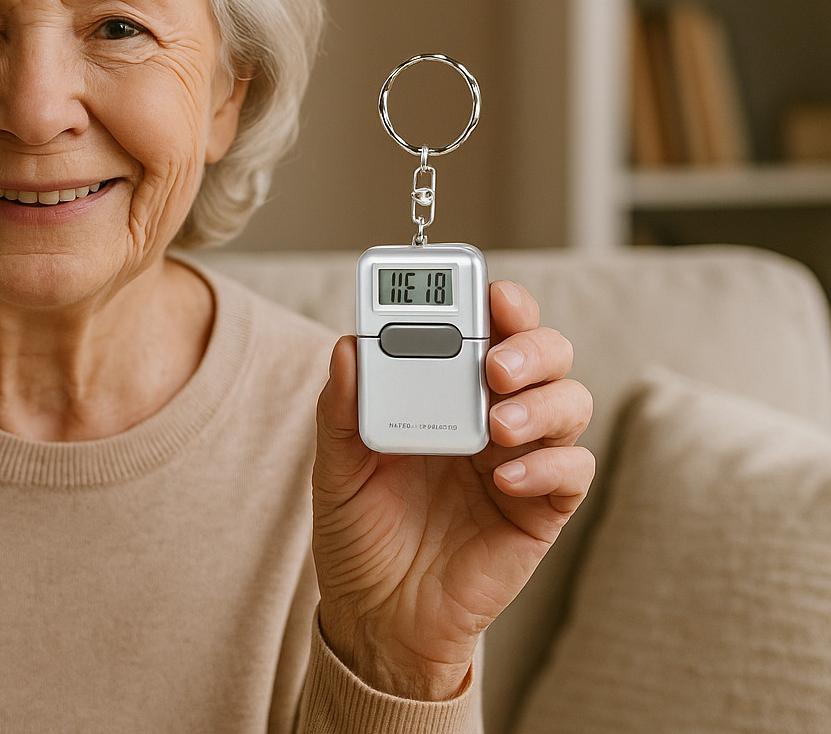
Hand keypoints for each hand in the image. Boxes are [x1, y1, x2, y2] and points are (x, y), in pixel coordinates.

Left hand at [310, 280, 594, 699]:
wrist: (376, 616)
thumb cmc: (358, 532)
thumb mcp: (336, 467)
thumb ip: (342, 409)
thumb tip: (349, 346)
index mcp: (444, 391)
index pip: (486, 329)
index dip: (499, 303)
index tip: (491, 294)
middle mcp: (491, 415)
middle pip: (544, 354)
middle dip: (531, 345)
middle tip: (495, 365)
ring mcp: (521, 459)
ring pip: (570, 402)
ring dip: (543, 402)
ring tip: (496, 425)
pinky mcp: (541, 509)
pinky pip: (572, 471)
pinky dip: (550, 464)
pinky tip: (508, 477)